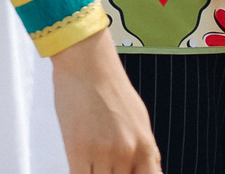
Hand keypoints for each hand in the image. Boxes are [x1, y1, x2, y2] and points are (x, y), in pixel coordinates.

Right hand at [49, 32, 159, 172]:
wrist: (87, 62)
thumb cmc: (110, 86)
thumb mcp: (139, 119)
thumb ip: (144, 150)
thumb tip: (146, 170)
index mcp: (145, 146)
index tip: (125, 173)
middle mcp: (127, 152)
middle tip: (106, 166)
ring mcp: (103, 153)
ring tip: (94, 163)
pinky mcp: (78, 150)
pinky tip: (81, 167)